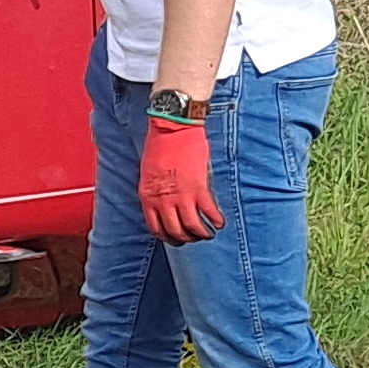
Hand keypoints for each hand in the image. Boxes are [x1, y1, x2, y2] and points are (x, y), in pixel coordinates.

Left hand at [139, 114, 220, 243]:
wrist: (172, 128)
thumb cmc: (159, 145)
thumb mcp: (148, 173)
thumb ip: (155, 191)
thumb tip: (163, 203)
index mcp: (148, 197)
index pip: (156, 228)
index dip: (167, 237)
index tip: (175, 238)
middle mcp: (163, 200)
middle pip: (175, 231)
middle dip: (186, 238)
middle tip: (194, 238)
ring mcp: (181, 196)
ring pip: (193, 226)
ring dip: (202, 234)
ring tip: (209, 234)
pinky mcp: (198, 188)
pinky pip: (209, 212)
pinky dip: (216, 220)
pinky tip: (220, 222)